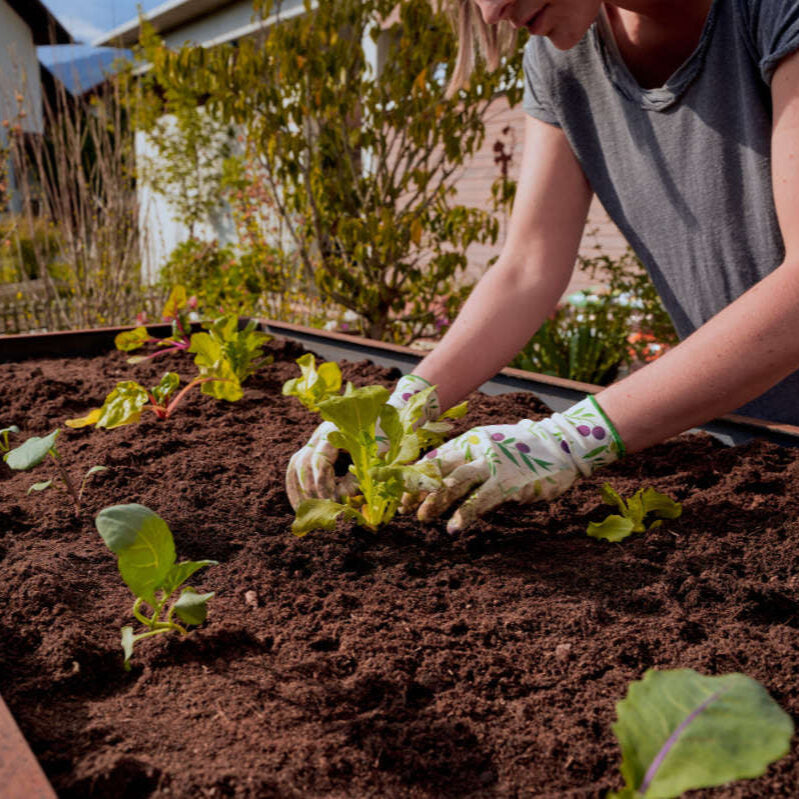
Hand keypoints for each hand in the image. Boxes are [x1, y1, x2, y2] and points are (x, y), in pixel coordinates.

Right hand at [285, 374, 438, 509]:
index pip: (320, 460)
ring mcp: (315, 440)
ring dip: (298, 489)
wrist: (382, 420)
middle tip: (319, 508)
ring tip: (303, 510)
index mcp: (336, 431)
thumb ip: (358, 477)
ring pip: (296, 465)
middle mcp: (321, 433)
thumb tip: (342, 499)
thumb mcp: (373, 457)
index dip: (323, 484)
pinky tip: (299, 502)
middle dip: (310, 489)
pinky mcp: (313, 448)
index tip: (331, 501)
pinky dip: (296, 485)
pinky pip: (296, 467)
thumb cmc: (381, 438)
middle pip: (303, 463)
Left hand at [405, 396, 623, 533]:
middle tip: (405, 508)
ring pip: (455, 482)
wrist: (561, 445)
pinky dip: (465, 515)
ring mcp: (493, 464)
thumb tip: (441, 483)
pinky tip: (454, 529)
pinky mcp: (508, 482)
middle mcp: (477, 449)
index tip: (401, 494)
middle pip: (439, 469)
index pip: (435, 458)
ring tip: (423, 518)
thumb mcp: (491, 446)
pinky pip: (482, 500)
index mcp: (470, 440)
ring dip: (436, 501)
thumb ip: (468, 460)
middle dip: (419, 490)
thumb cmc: (522, 449)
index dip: (415, 476)